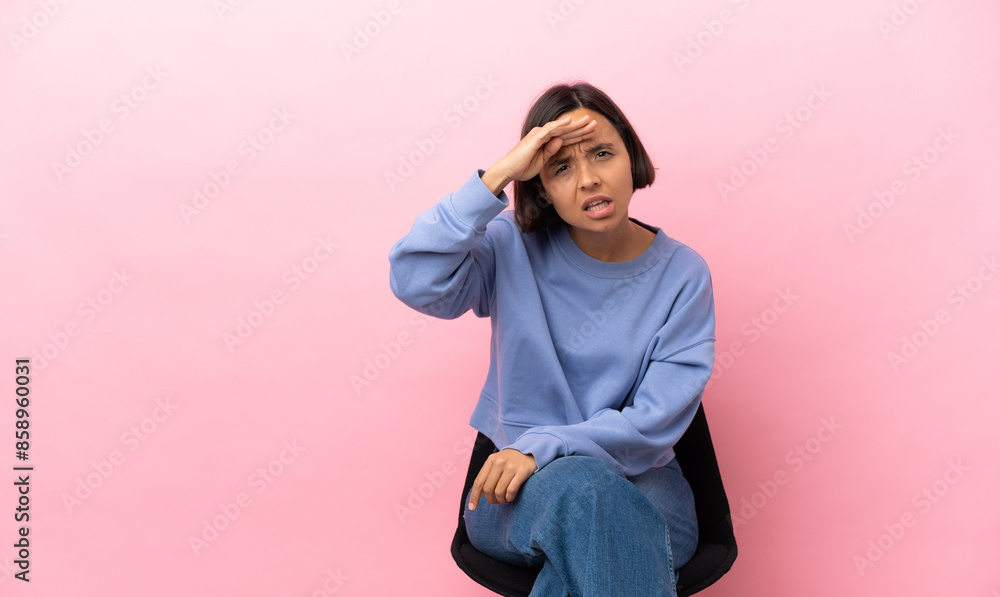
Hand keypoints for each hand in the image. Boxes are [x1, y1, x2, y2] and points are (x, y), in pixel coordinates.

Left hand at [467, 448, 536, 509]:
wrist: (530, 450)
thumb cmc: (511, 461)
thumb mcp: (497, 462)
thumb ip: (488, 474)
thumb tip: (478, 493)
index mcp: (491, 460)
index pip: (478, 481)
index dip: (474, 496)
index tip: (472, 507)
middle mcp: (499, 462)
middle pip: (488, 489)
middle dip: (490, 499)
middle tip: (495, 502)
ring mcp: (511, 466)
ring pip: (499, 491)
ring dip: (501, 500)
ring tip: (504, 500)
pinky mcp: (522, 471)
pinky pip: (511, 490)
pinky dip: (509, 498)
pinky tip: (510, 498)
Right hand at [481, 114, 596, 194]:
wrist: (508, 170)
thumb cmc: (522, 167)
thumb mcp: (542, 161)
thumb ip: (551, 151)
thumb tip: (560, 142)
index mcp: (546, 141)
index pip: (566, 137)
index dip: (580, 135)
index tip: (592, 134)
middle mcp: (543, 134)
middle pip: (566, 130)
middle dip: (582, 127)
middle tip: (596, 123)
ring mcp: (539, 134)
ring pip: (561, 128)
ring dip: (575, 124)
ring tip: (588, 120)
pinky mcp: (535, 137)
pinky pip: (550, 129)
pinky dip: (560, 125)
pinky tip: (569, 121)